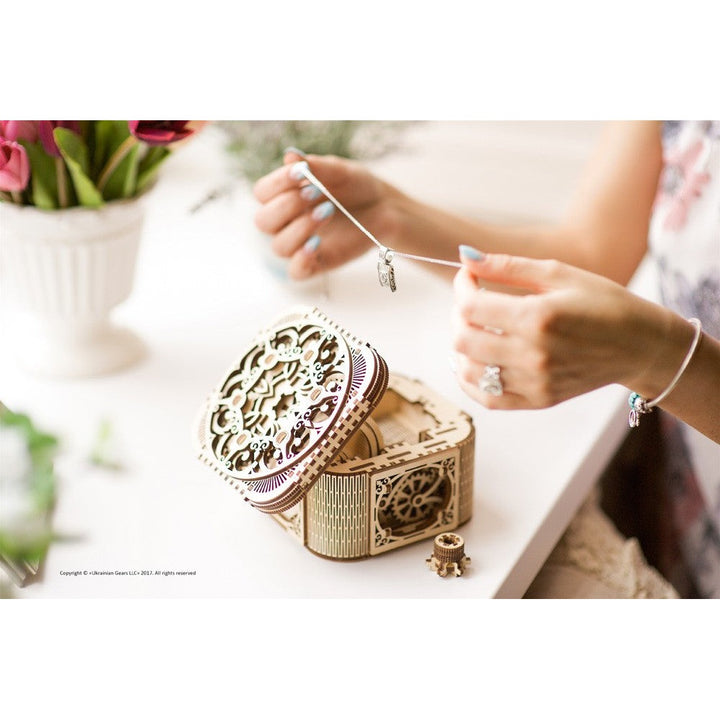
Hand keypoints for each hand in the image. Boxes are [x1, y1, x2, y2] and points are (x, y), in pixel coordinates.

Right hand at [252, 151, 395, 279]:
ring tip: (327, 212)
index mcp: (285, 196)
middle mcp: (287, 222)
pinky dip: (301, 260)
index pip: (262, 193)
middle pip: (264, 221)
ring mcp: (300, 244)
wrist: (383, 207)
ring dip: (300, 228)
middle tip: (316, 193)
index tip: (300, 173)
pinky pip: (296, 271)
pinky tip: (316, 244)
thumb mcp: (340, 172)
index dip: (276, 183)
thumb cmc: (357, 186)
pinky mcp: (317, 263)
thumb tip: (290, 156)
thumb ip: (317, 167)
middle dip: (287, 206)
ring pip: (279, 246)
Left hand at [451, 247, 682, 409]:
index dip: (461, 286)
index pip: (471, 306)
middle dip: (458, 314)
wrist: (640, 346)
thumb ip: (509, 266)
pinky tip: (474, 361)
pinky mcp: (538, 401)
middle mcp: (533, 355)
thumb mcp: (560, 274)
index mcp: (538, 318)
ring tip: (475, 329)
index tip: (468, 277)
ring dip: (462, 346)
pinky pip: (486, 398)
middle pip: (463, 339)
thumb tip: (466, 256)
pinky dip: (470, 380)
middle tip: (472, 302)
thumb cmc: (604, 303)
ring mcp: (535, 383)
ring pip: (468, 370)